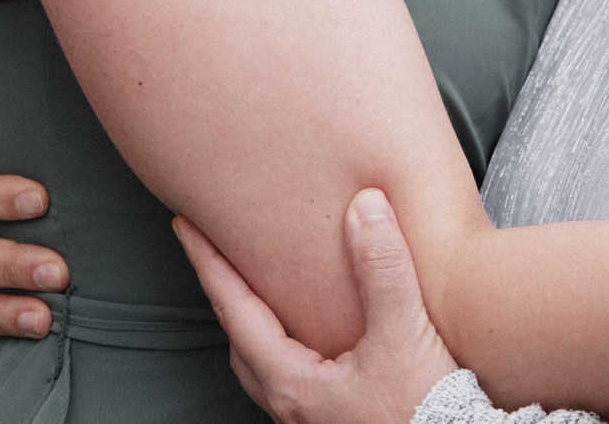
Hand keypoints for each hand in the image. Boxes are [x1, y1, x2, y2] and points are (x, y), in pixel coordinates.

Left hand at [176, 189, 456, 423]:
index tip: (185, 226)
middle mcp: (291, 405)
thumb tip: (365, 206)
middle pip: (240, 339)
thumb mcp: (404, 332)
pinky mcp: (336, 418)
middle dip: (227, 292)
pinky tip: (313, 330)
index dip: (208, 262)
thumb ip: (382, 267)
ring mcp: (311, 417)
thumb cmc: (424, 408)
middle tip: (218, 251)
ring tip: (263, 286)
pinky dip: (287, 341)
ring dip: (257, 321)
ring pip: (265, 362)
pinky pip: (293, 373)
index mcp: (292, 382)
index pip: (234, 309)